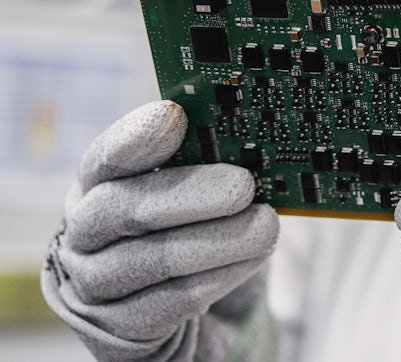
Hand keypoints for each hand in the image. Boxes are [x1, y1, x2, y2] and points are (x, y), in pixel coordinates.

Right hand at [41, 101, 279, 360]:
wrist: (207, 325)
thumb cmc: (203, 247)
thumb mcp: (204, 202)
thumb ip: (210, 170)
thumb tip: (249, 139)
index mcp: (97, 191)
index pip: (104, 159)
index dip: (136, 138)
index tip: (175, 115)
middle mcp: (83, 238)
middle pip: (120, 209)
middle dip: (188, 193)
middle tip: (243, 185)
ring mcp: (93, 291)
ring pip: (148, 259)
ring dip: (215, 240)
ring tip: (266, 226)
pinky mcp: (120, 335)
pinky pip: (170, 303)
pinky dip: (218, 277)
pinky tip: (253, 259)